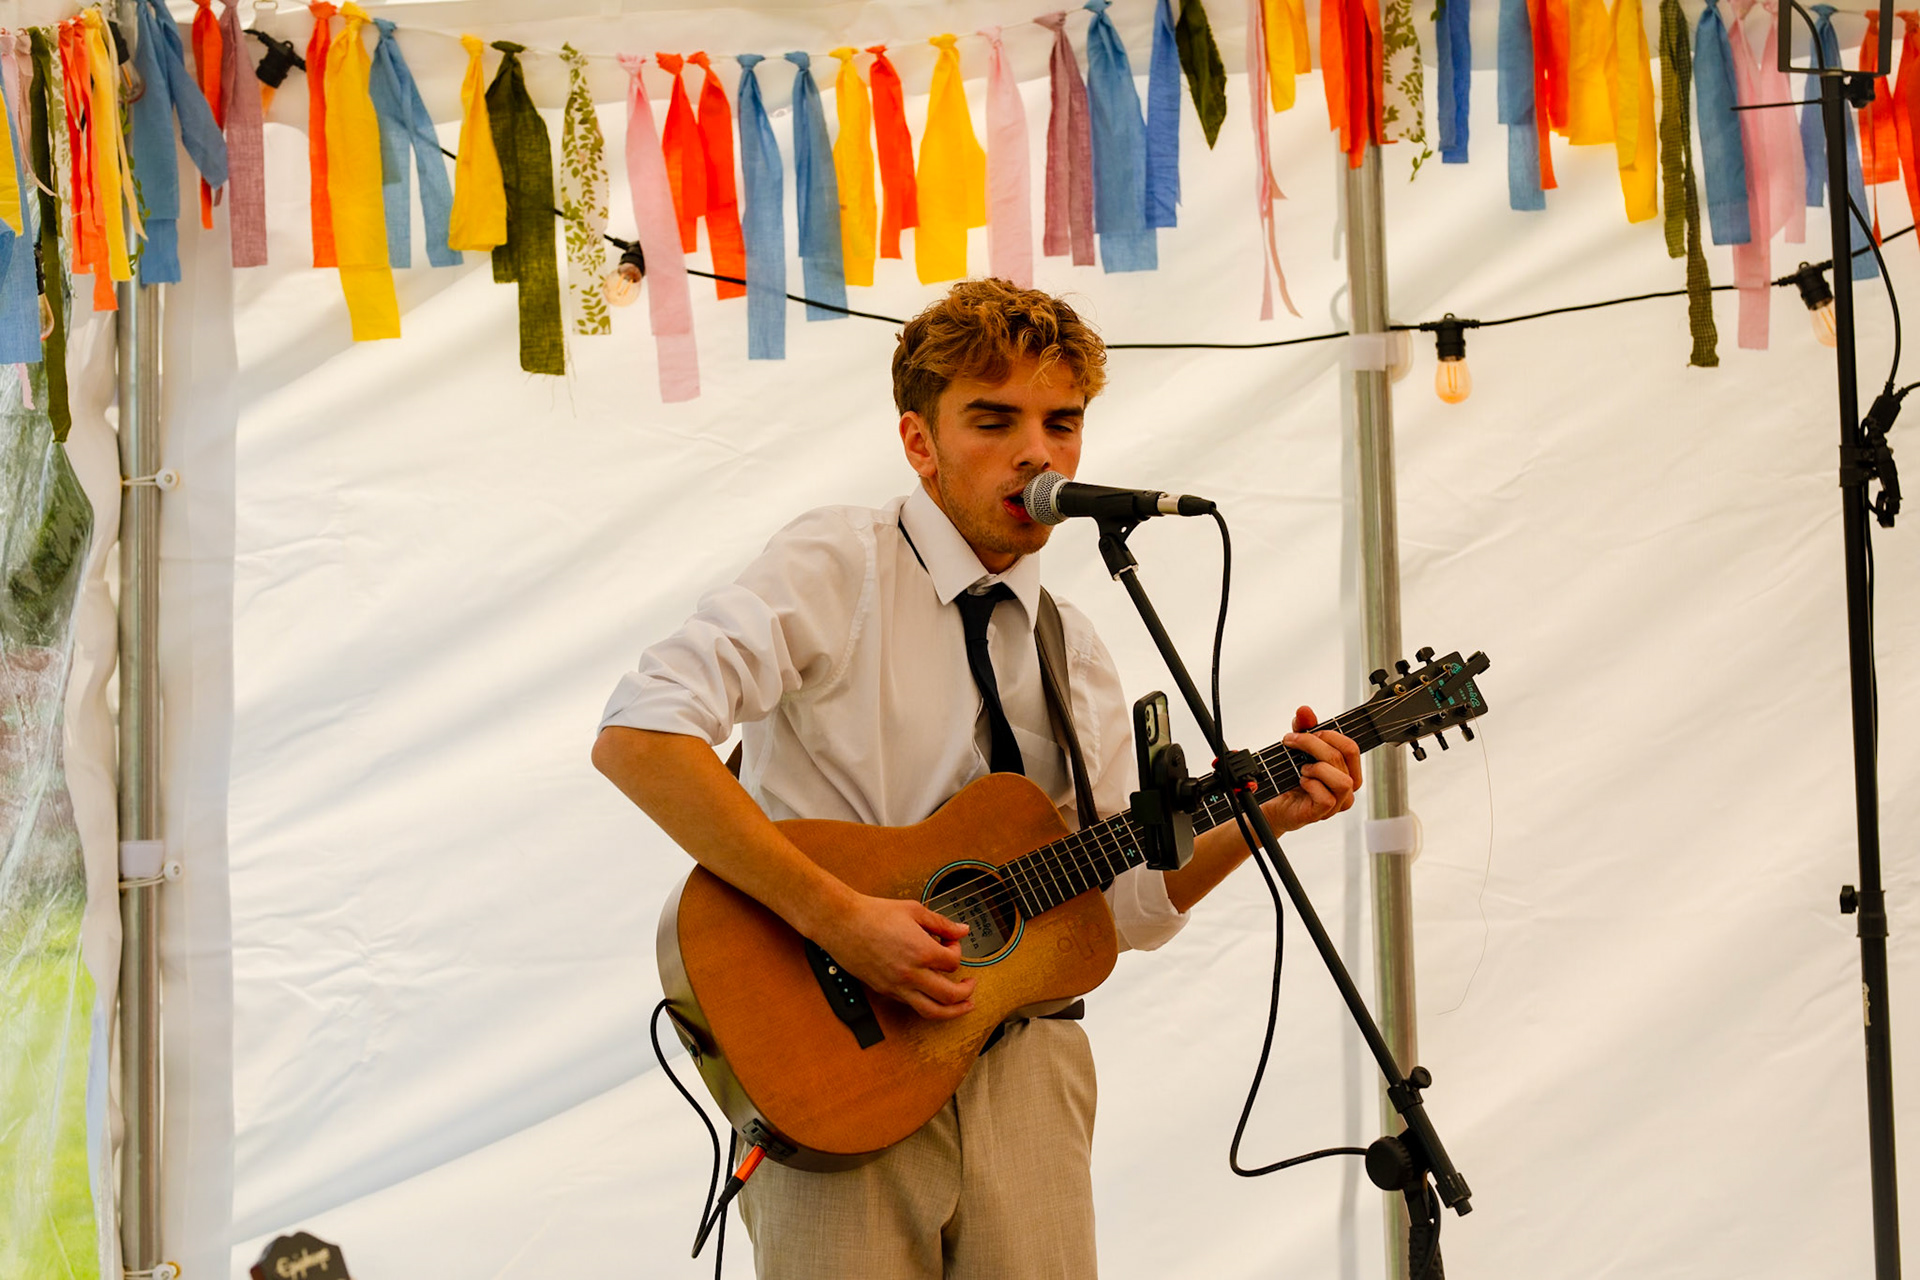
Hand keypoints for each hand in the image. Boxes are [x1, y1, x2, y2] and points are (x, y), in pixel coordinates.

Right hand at [814, 894, 977, 1020]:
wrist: (841, 923)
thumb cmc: (873, 913)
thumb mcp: (913, 910)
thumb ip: (941, 923)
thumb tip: (962, 930)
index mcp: (922, 952)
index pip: (954, 963)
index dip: (957, 952)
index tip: (950, 944)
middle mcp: (911, 974)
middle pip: (950, 996)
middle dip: (966, 992)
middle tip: (971, 986)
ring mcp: (897, 986)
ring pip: (931, 1011)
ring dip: (953, 1012)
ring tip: (963, 1007)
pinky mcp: (884, 991)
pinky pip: (911, 1005)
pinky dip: (926, 1003)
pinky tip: (930, 996)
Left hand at [1262, 705, 1361, 833]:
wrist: (1273, 803)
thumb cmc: (1290, 777)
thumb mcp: (1297, 748)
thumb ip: (1304, 728)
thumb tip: (1304, 710)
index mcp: (1346, 769)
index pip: (1351, 747)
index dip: (1328, 734)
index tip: (1301, 732)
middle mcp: (1347, 787)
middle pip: (1343, 757)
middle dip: (1314, 744)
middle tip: (1292, 742)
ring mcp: (1337, 803)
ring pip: (1343, 781)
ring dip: (1317, 769)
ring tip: (1302, 769)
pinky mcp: (1323, 813)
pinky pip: (1327, 799)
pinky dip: (1311, 785)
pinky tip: (1301, 782)